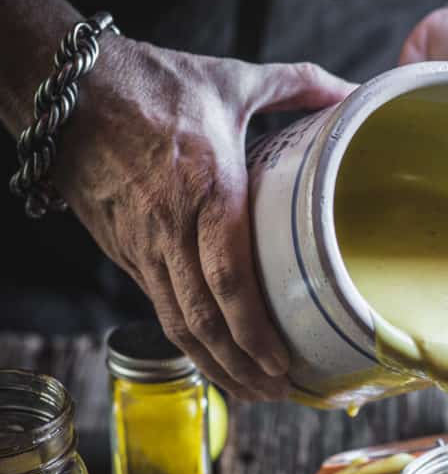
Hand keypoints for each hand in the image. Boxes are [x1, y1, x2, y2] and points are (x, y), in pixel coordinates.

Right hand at [54, 37, 353, 400]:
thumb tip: (353, 90)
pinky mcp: (123, 251)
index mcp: (205, 190)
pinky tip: (213, 356)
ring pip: (176, 324)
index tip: (280, 363)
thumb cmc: (152, 84)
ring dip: (214, 366)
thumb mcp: (233, 80)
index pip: (228, 280)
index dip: (253, 330)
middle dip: (241, 366)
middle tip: (278, 393)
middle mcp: (169, 229)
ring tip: (252, 392)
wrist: (69, 91)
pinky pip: (158, 306)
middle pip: (203, 320)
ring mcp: (142, 246)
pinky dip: (187, 341)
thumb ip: (299, 84)